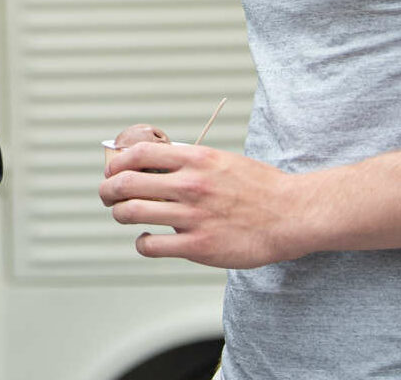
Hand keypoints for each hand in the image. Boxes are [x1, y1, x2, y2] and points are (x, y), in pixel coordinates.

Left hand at [99, 142, 302, 268]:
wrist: (293, 215)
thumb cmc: (261, 188)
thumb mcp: (223, 160)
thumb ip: (190, 162)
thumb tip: (154, 164)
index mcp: (196, 159)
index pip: (138, 153)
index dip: (117, 163)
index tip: (113, 171)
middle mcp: (190, 185)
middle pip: (125, 183)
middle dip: (108, 190)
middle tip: (107, 196)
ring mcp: (193, 216)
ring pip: (131, 213)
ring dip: (119, 214)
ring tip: (123, 215)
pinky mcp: (199, 246)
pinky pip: (151, 245)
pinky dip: (141, 242)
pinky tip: (147, 240)